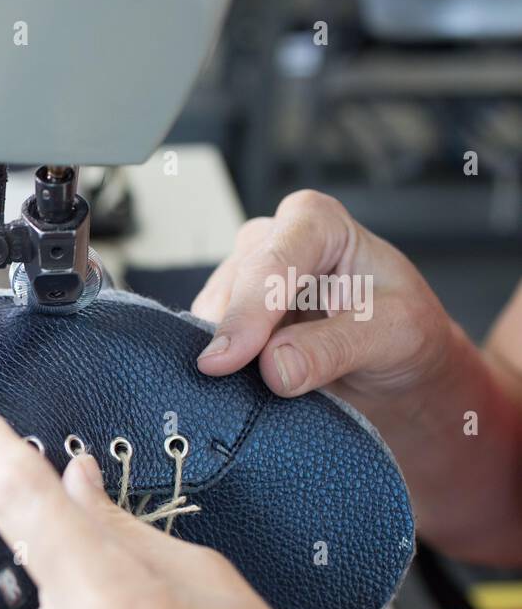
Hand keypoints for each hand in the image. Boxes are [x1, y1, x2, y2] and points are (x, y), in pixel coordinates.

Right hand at [192, 190, 457, 404]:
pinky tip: (243, 382)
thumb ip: (332, 349)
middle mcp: (274, 240)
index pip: (273, 262)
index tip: (226, 361)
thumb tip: (274, 368)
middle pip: (234, 286)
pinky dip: (221, 365)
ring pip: (211, 314)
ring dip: (226, 353)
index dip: (248, 312)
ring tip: (255, 386)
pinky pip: (205, 338)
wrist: (395, 367)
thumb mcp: (391, 336)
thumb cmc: (402, 333)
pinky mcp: (229, 313)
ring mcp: (246, 277)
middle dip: (231, 335)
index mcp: (318, 223)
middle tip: (229, 381)